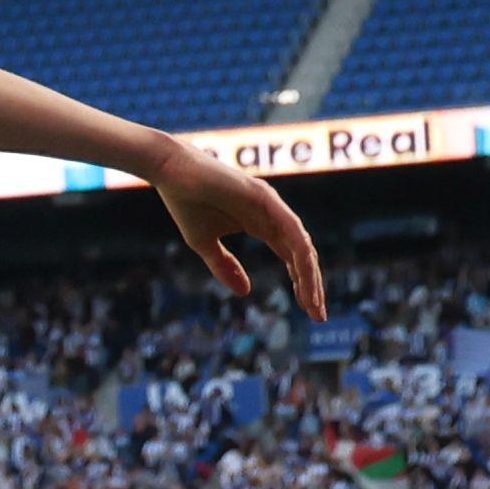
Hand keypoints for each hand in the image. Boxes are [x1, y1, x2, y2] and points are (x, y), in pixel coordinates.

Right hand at [148, 145, 324, 314]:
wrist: (171, 172)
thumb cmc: (186, 203)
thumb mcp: (204, 245)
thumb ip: (225, 266)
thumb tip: (246, 292)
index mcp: (263, 227)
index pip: (292, 259)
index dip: (302, 285)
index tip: (309, 311)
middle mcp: (274, 216)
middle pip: (303, 256)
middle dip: (312, 286)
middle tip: (318, 316)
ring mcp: (272, 205)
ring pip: (301, 245)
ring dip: (310, 275)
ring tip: (313, 302)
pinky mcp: (264, 197)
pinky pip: (290, 228)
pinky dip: (300, 251)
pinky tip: (305, 273)